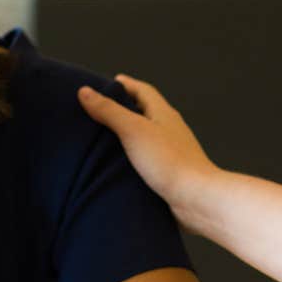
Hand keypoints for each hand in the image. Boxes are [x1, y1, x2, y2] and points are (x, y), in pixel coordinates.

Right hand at [77, 75, 223, 225]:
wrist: (196, 198)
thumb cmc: (170, 161)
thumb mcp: (133, 130)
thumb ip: (109, 111)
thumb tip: (85, 92)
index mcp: (163, 113)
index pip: (143, 91)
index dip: (126, 85)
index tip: (109, 83)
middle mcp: (169, 129)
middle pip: (145, 112)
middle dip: (125, 108)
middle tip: (102, 109)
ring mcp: (171, 151)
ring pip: (146, 136)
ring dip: (128, 135)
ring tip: (105, 138)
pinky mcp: (169, 172)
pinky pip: (148, 158)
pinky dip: (133, 157)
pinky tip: (120, 166)